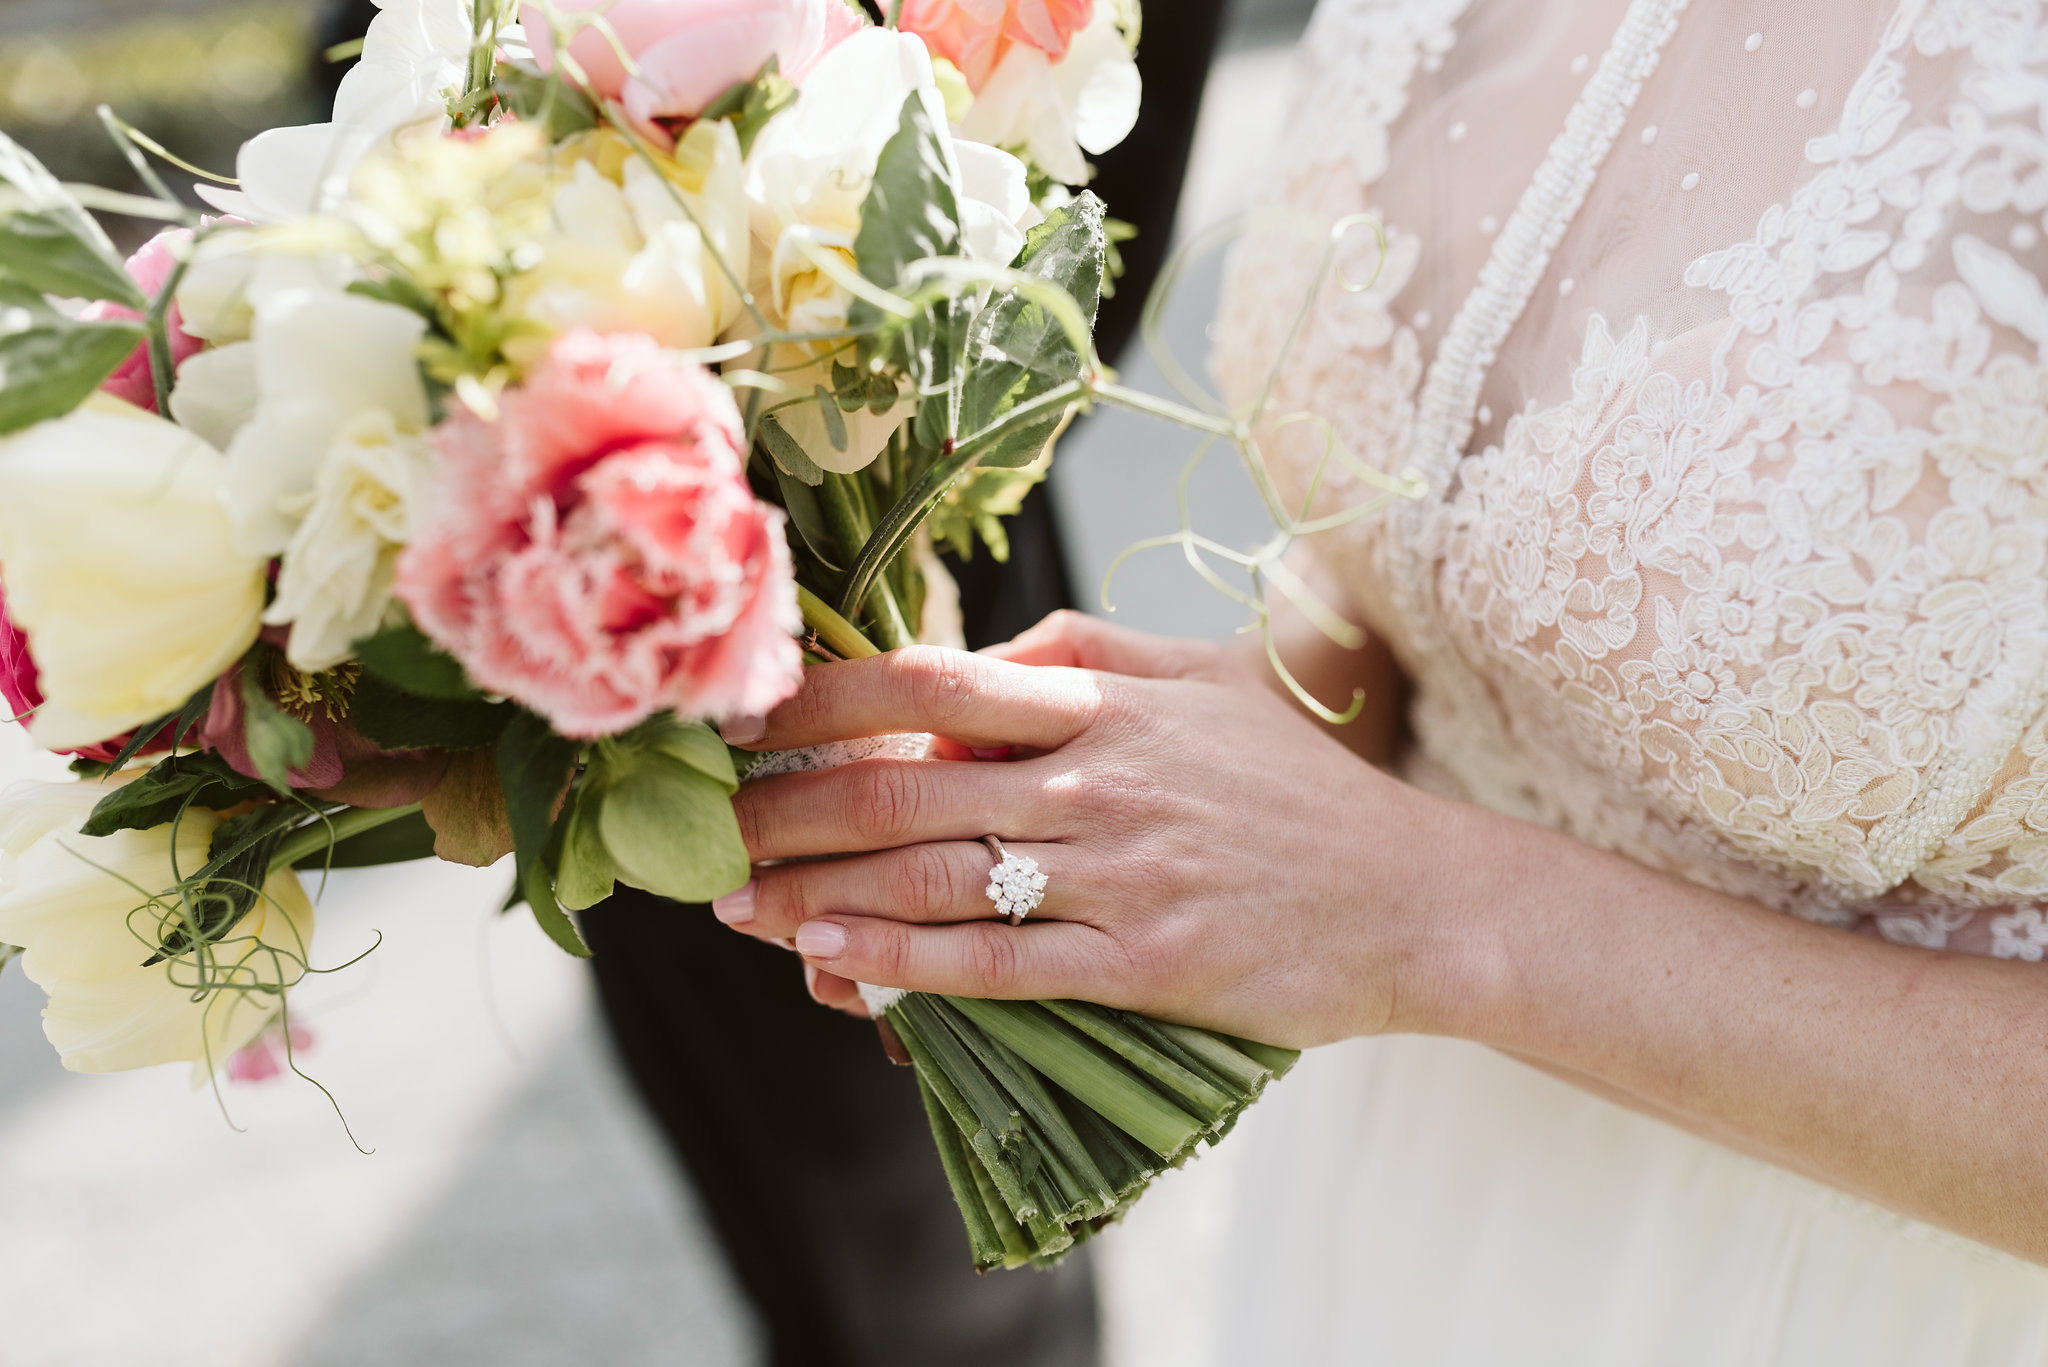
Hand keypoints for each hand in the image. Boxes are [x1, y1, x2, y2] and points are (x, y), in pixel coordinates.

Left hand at [715, 611, 1475, 1047]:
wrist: (1418, 900)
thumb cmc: (1303, 790)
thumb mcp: (1208, 680)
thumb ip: (1090, 649)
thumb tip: (975, 654)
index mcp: (1110, 703)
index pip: (934, 685)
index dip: (825, 700)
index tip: (748, 719)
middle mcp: (1102, 780)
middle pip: (908, 784)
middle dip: (788, 804)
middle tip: (705, 824)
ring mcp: (1122, 873)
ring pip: (936, 875)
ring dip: (820, 888)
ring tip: (735, 901)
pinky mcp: (1143, 962)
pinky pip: (998, 962)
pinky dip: (903, 961)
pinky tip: (830, 959)